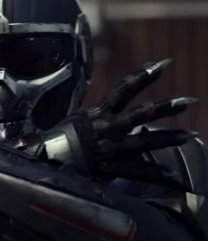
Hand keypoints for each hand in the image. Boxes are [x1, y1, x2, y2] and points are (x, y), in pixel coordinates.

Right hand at [55, 59, 197, 184]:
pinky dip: (153, 173)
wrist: (49, 158)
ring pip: (144, 142)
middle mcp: (109, 128)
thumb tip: (111, 108)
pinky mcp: (111, 168)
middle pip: (140, 115)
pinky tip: (172, 175)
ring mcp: (112, 148)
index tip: (164, 64)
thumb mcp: (79, 118)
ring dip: (168, 138)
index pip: (124, 90)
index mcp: (99, 113)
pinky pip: (135, 171)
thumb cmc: (61, 136)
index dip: (143, 76)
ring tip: (190, 135)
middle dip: (165, 108)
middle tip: (188, 101)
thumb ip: (98, 114)